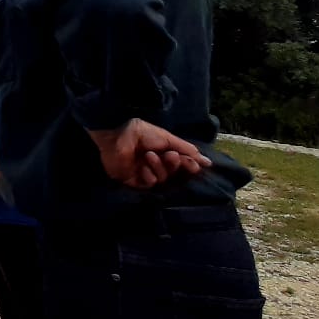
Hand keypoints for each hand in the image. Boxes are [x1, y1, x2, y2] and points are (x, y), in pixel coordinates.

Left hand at [88, 119, 212, 189]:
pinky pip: (151, 183)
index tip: (200, 164)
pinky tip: (141, 168)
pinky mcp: (138, 182)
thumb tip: (206, 160)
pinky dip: (148, 175)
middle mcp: (158, 161)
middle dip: (177, 163)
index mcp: (164, 149)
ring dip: (159, 166)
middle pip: (176, 169)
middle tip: (171, 156)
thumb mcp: (163, 136)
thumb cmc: (136, 135)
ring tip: (148, 155)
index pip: (184, 159)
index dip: (192, 162)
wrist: (112, 143)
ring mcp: (148, 172)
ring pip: (165, 176)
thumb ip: (184, 147)